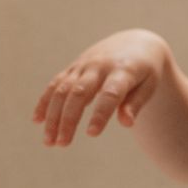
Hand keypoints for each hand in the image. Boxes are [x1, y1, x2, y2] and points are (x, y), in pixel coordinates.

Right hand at [33, 29, 169, 145]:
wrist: (135, 44)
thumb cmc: (146, 71)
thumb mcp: (149, 85)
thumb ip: (136, 103)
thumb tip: (126, 123)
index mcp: (123, 70)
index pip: (110, 94)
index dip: (100, 113)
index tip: (92, 134)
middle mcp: (99, 66)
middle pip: (79, 93)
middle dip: (68, 119)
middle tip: (62, 144)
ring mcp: (84, 65)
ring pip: (62, 90)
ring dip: (53, 115)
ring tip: (49, 141)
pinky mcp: (73, 68)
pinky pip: (55, 84)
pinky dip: (45, 101)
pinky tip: (37, 120)